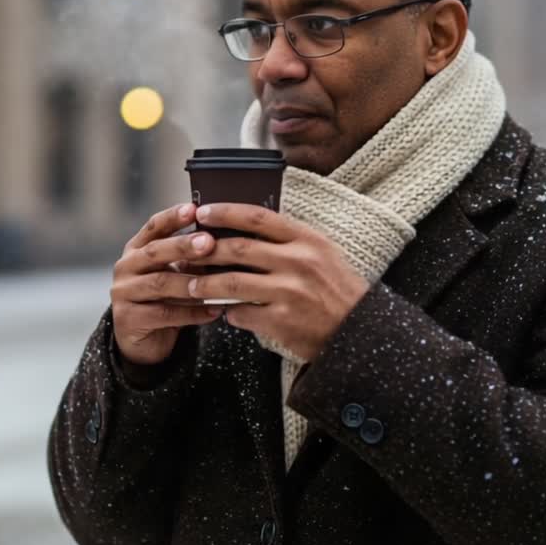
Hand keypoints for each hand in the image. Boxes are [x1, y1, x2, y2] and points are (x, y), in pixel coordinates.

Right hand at [110, 204, 222, 366]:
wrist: (144, 340)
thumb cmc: (166, 298)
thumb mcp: (175, 272)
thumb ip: (190, 256)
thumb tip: (228, 237)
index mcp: (137, 249)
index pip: (153, 226)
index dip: (172, 217)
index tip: (194, 208)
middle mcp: (125, 267)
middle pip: (155, 252)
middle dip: (183, 246)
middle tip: (208, 242)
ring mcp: (123, 293)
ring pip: (160, 283)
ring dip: (191, 282)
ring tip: (217, 282)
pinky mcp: (128, 319)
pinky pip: (165, 314)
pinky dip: (193, 313)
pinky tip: (216, 311)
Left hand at [185, 203, 370, 361]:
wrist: (360, 332)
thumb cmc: (339, 289)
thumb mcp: (323, 253)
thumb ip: (289, 240)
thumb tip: (245, 230)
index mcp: (306, 240)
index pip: (257, 216)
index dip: (225, 212)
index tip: (202, 213)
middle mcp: (297, 262)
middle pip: (238, 248)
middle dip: (205, 250)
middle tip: (185, 253)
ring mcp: (289, 292)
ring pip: (232, 282)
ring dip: (206, 284)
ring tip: (191, 286)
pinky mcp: (281, 321)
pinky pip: (242, 313)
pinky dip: (228, 312)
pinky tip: (224, 312)